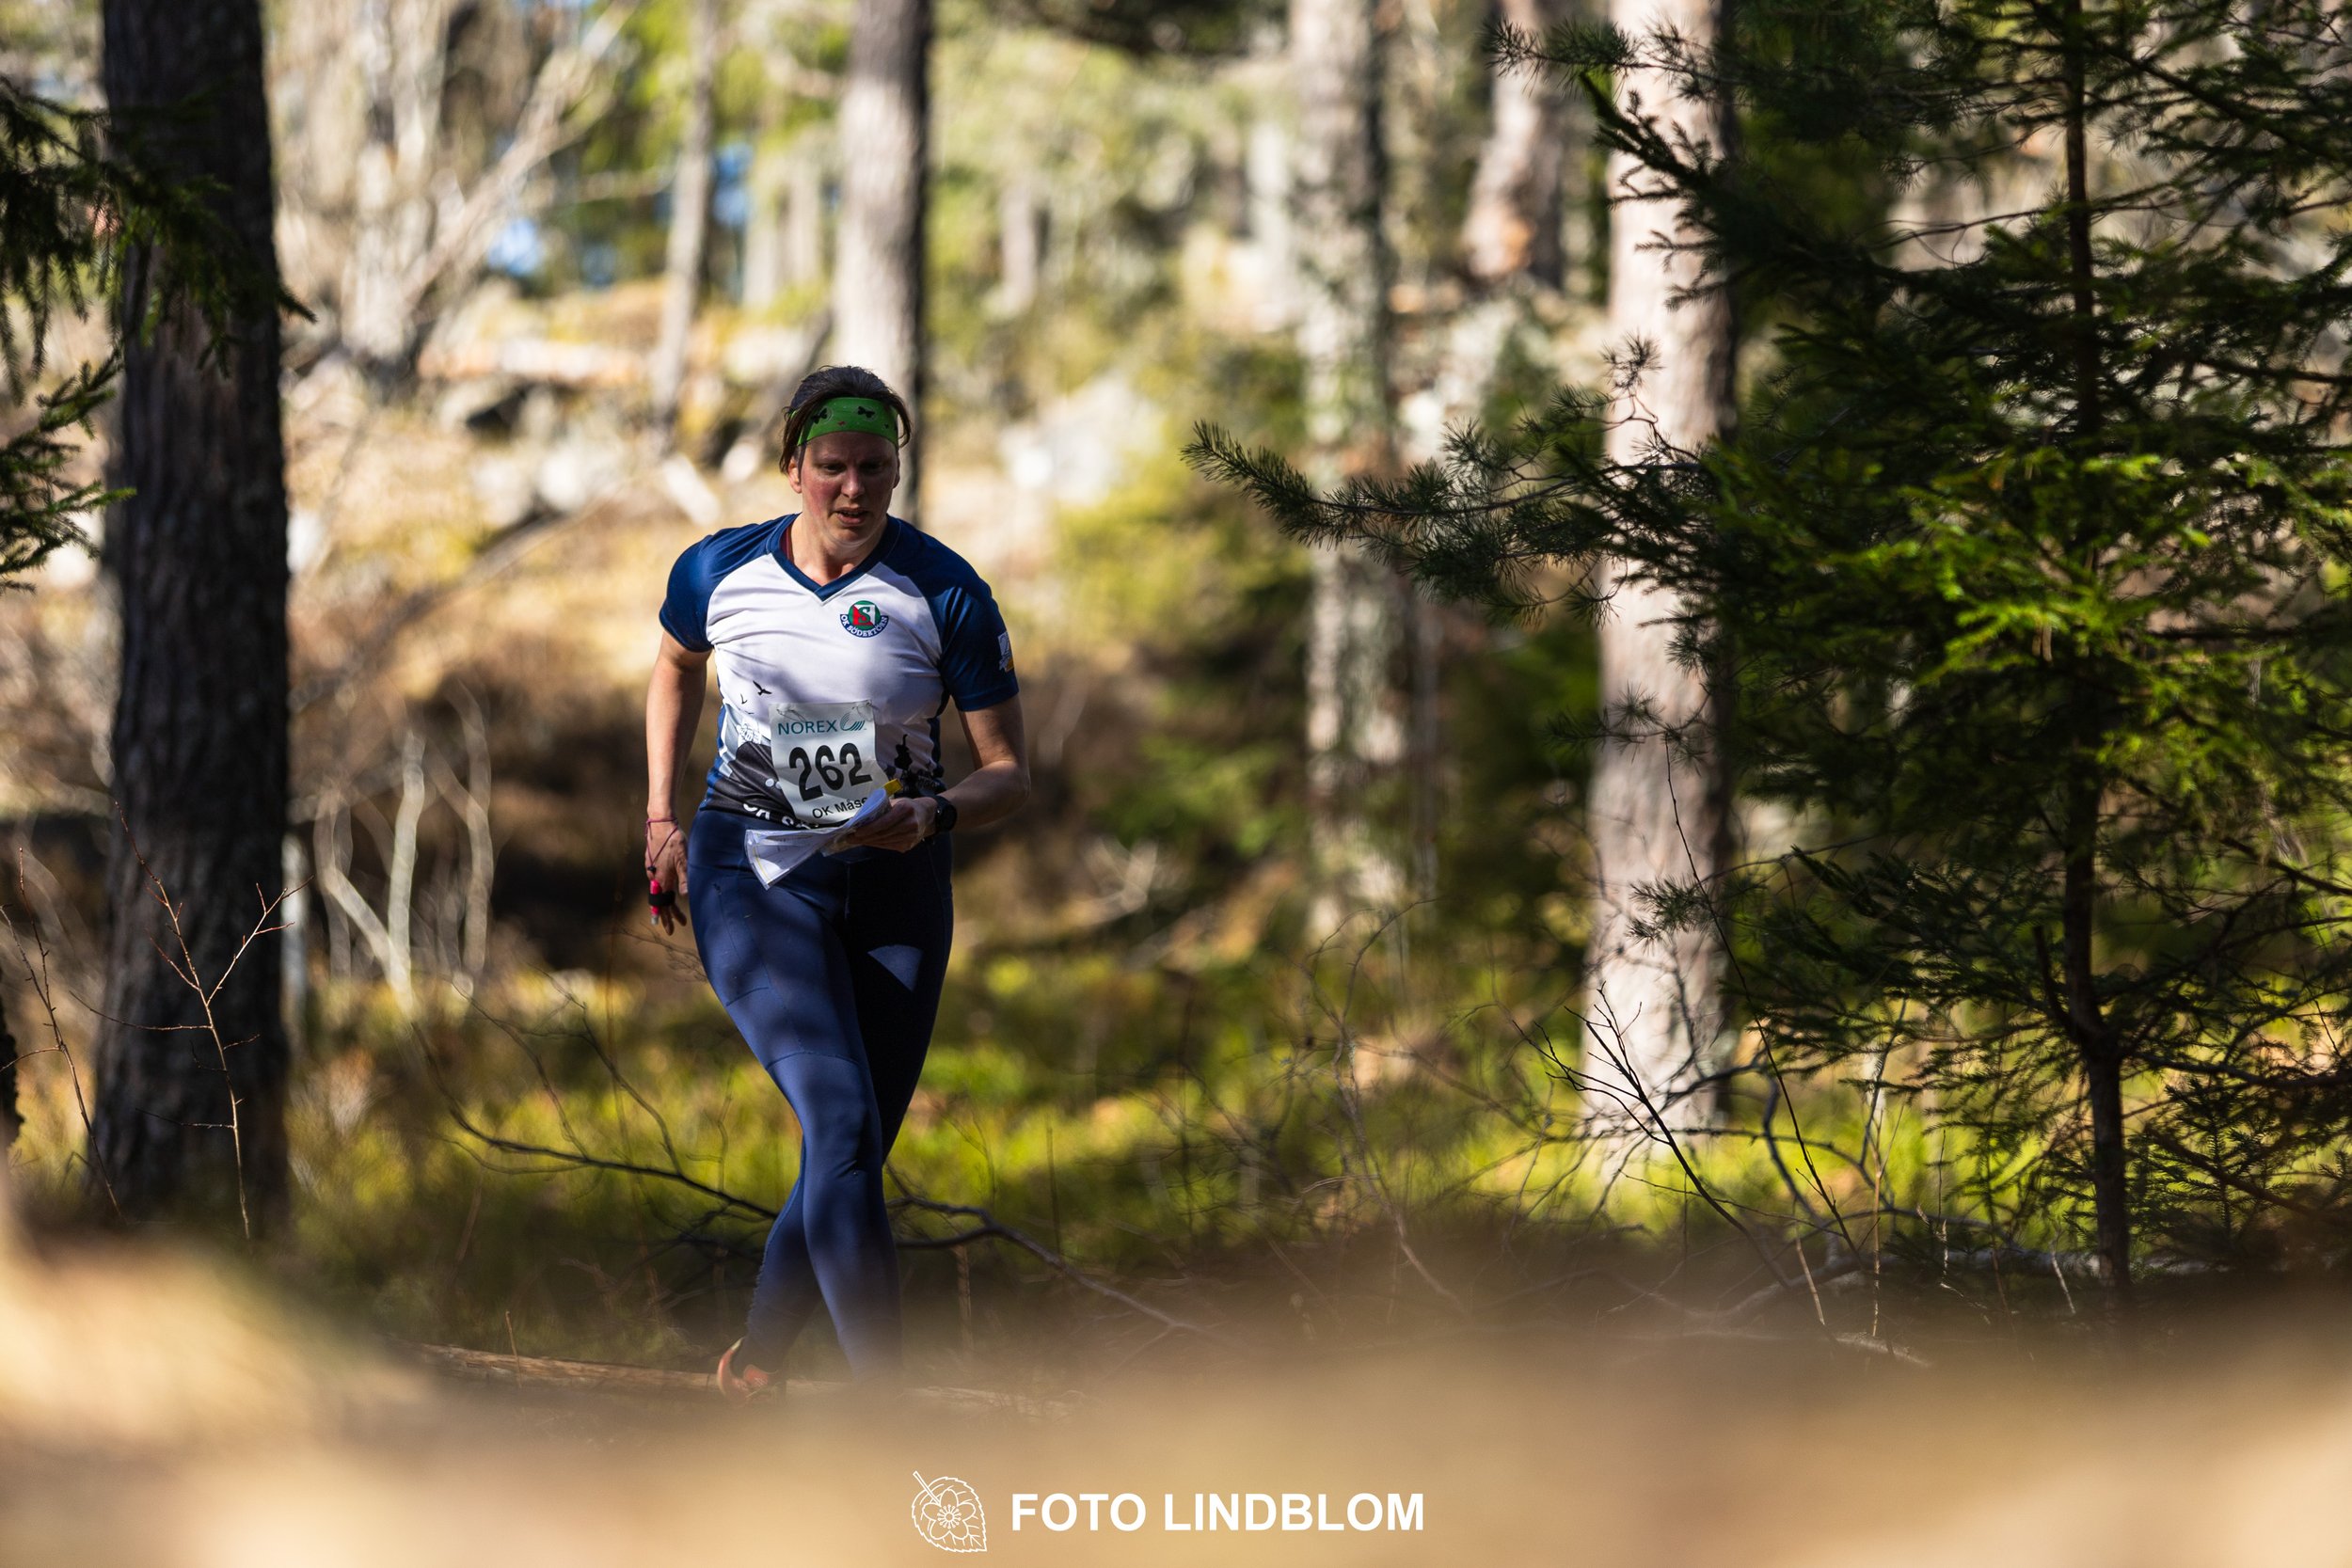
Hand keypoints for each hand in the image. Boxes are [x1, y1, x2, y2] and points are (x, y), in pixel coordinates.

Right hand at [645, 816, 688, 933]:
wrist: (660, 825)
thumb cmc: (674, 841)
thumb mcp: (684, 860)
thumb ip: (685, 878)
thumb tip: (686, 896)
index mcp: (662, 879)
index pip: (665, 904)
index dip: (669, 917)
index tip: (672, 929)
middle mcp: (655, 877)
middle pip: (661, 901)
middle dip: (668, 915)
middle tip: (674, 926)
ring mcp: (652, 870)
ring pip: (658, 891)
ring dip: (666, 902)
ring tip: (672, 911)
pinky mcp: (651, 862)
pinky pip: (656, 882)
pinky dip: (662, 890)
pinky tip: (667, 889)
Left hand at [832, 795, 936, 852]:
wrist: (928, 816)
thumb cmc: (908, 806)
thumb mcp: (897, 802)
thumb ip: (882, 808)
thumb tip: (861, 816)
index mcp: (906, 809)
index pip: (884, 821)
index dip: (869, 828)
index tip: (855, 831)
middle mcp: (910, 824)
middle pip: (883, 833)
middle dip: (864, 837)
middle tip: (849, 838)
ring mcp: (910, 837)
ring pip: (884, 841)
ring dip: (869, 842)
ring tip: (856, 840)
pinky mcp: (908, 846)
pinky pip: (889, 846)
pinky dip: (877, 844)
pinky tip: (868, 842)